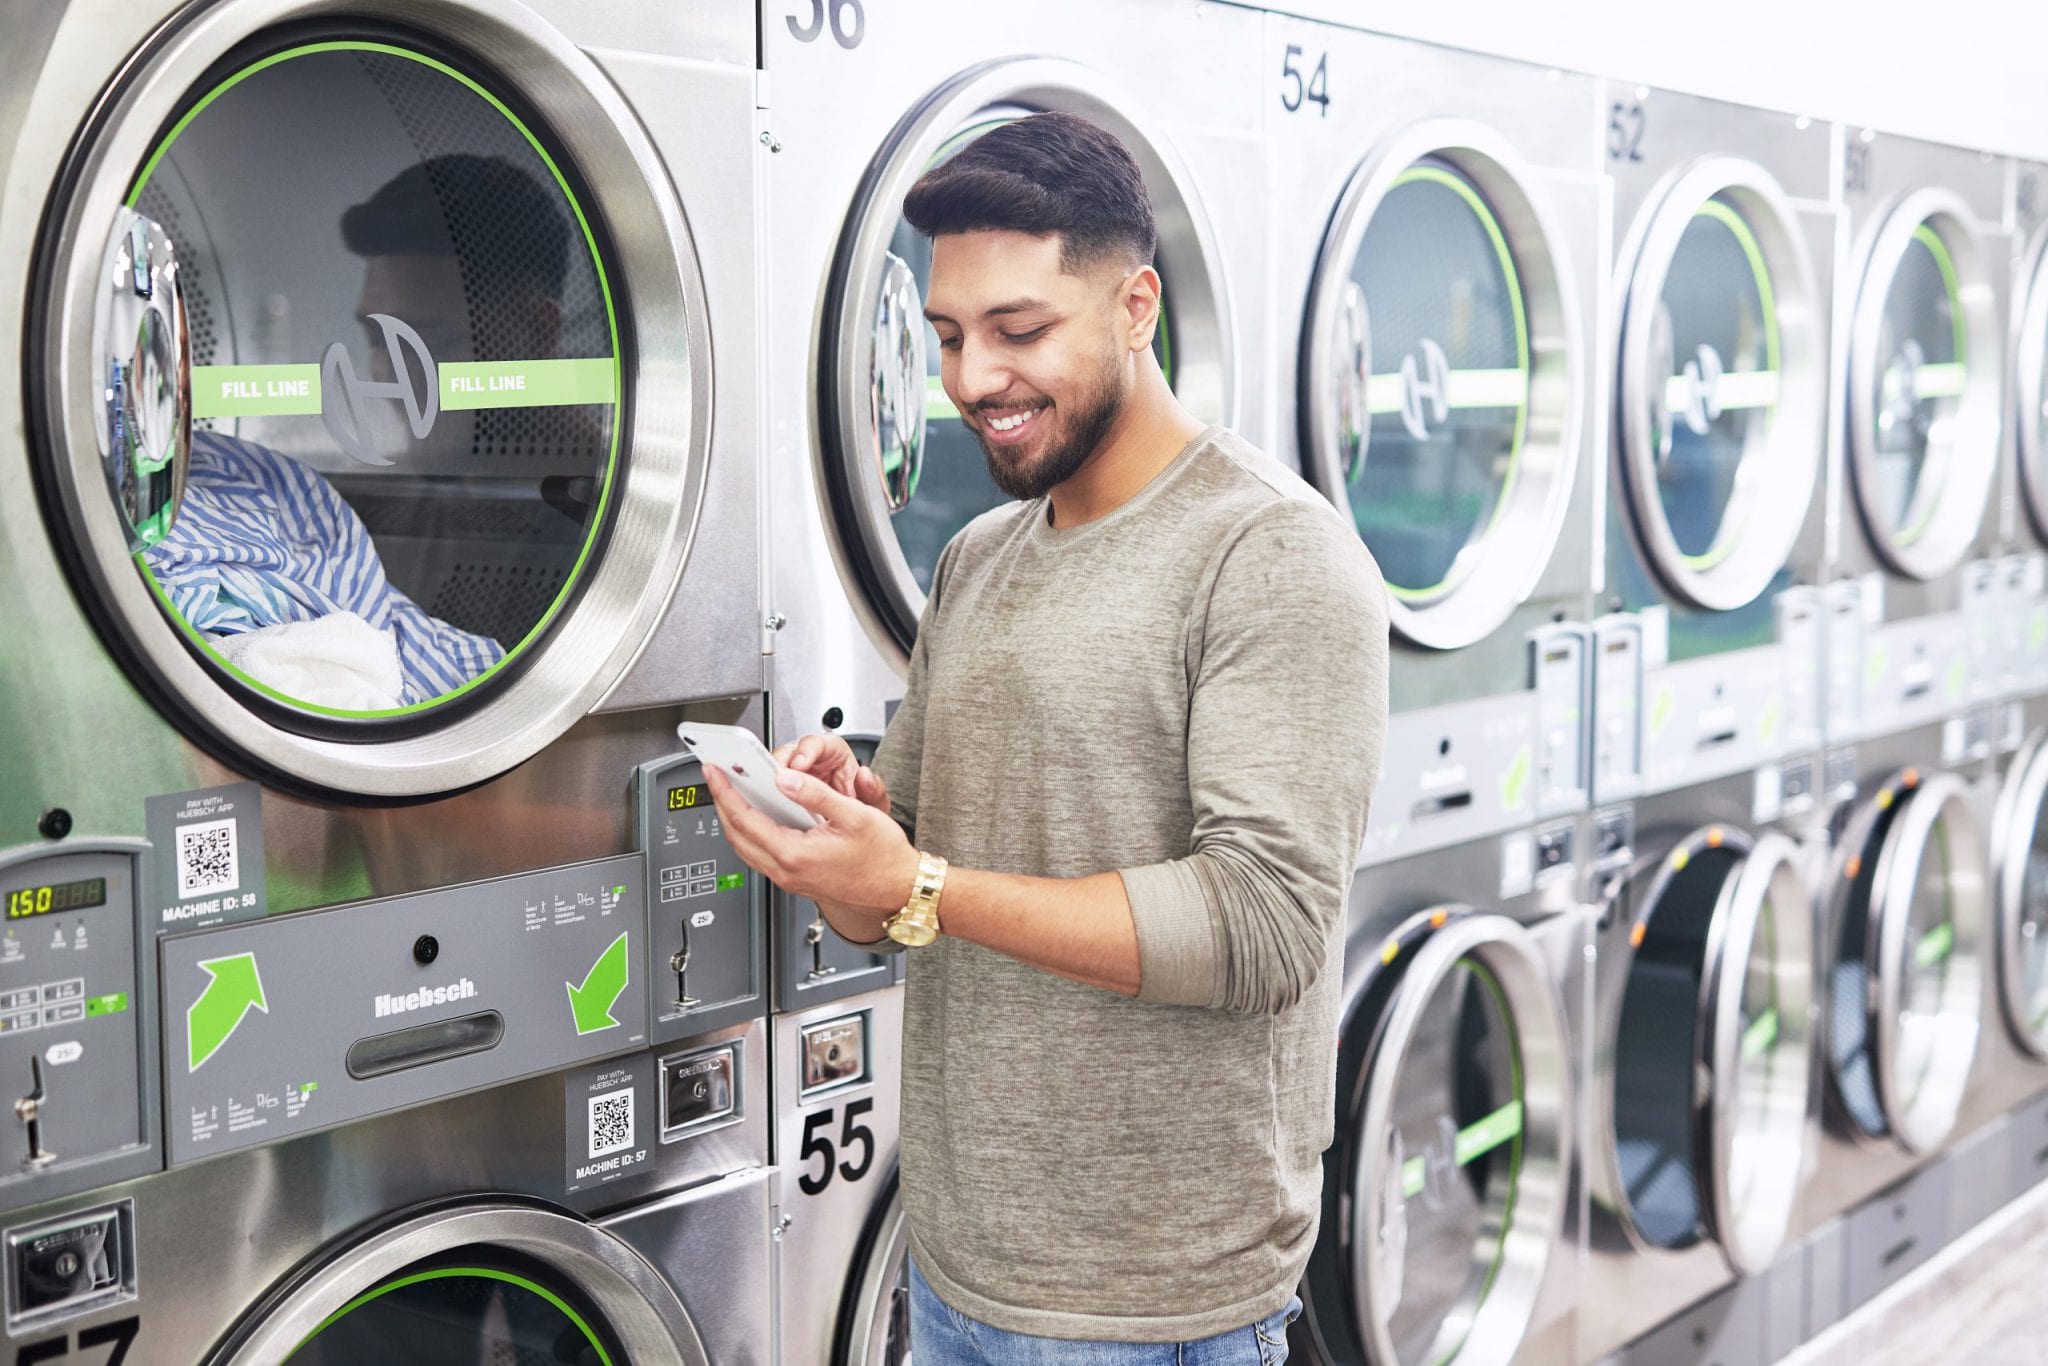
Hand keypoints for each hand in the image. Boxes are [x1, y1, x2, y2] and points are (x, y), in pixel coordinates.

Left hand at [704, 763, 917, 941]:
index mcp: (795, 855)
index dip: (725, 792)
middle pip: (736, 836)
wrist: (899, 889)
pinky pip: (761, 855)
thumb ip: (815, 794)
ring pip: (746, 848)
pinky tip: (758, 816)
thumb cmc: (883, 857)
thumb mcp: (854, 814)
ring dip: (734, 820)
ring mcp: (789, 879)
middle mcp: (786, 871)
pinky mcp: (796, 880)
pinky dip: (750, 833)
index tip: (714, 773)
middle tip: (716, 778)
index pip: (745, 819)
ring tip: (732, 794)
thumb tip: (784, 778)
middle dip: (722, 804)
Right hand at [772, 733, 890, 813]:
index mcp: (832, 751)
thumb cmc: (861, 804)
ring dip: (770, 783)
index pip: (814, 743)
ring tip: (771, 797)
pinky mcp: (783, 790)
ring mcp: (793, 774)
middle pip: (786, 753)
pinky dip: (768, 798)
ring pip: (774, 771)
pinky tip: (769, 808)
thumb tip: (866, 777)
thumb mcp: (873, 802)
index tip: (800, 765)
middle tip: (778, 782)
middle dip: (780, 766)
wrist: (856, 826)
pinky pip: (770, 790)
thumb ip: (874, 791)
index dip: (805, 752)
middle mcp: (809, 759)